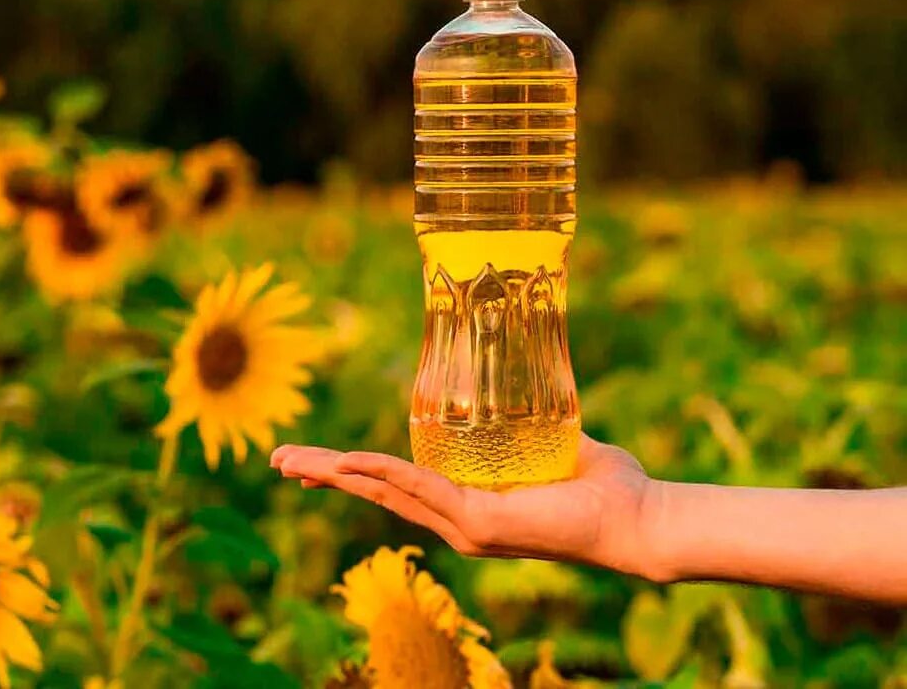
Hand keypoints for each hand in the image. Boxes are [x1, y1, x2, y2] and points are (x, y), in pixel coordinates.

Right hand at [271, 435, 663, 578]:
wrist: (635, 516)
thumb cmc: (603, 485)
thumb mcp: (552, 444)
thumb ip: (531, 426)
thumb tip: (528, 387)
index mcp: (467, 504)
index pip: (397, 486)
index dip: (354, 471)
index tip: (317, 459)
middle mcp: (457, 521)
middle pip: (375, 492)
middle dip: (324, 475)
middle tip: (278, 460)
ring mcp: (463, 526)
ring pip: (384, 491)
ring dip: (336, 474)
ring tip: (292, 462)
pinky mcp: (477, 523)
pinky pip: (418, 489)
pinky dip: (381, 473)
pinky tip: (349, 462)